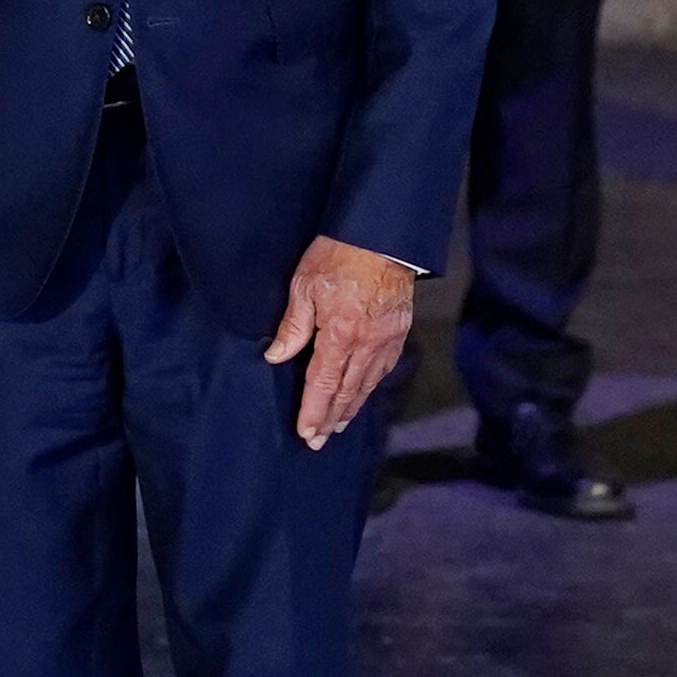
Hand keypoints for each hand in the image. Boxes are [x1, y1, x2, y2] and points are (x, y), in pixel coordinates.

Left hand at [266, 238, 417, 448]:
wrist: (382, 236)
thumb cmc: (339, 254)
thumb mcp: (304, 286)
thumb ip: (292, 327)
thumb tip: (276, 356)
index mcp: (341, 334)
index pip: (323, 384)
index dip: (314, 411)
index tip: (306, 432)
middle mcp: (367, 343)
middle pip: (347, 391)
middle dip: (331, 419)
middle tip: (319, 440)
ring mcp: (387, 339)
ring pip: (368, 384)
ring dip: (352, 407)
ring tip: (338, 424)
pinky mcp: (400, 331)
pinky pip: (384, 368)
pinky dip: (371, 385)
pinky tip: (363, 392)